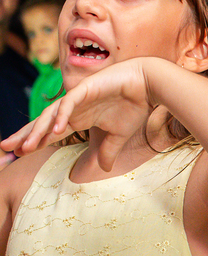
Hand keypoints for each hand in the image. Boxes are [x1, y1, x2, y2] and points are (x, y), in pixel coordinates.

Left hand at [2, 58, 156, 171]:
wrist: (146, 85)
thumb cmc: (132, 106)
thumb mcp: (117, 136)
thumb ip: (108, 151)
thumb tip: (105, 169)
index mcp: (78, 118)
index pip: (50, 132)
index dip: (36, 142)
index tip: (20, 154)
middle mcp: (72, 109)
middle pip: (43, 123)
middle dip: (25, 136)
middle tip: (6, 148)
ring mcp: (76, 98)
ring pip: (51, 115)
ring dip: (38, 130)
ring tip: (27, 146)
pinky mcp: (84, 89)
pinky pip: (68, 104)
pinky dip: (61, 116)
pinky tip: (56, 130)